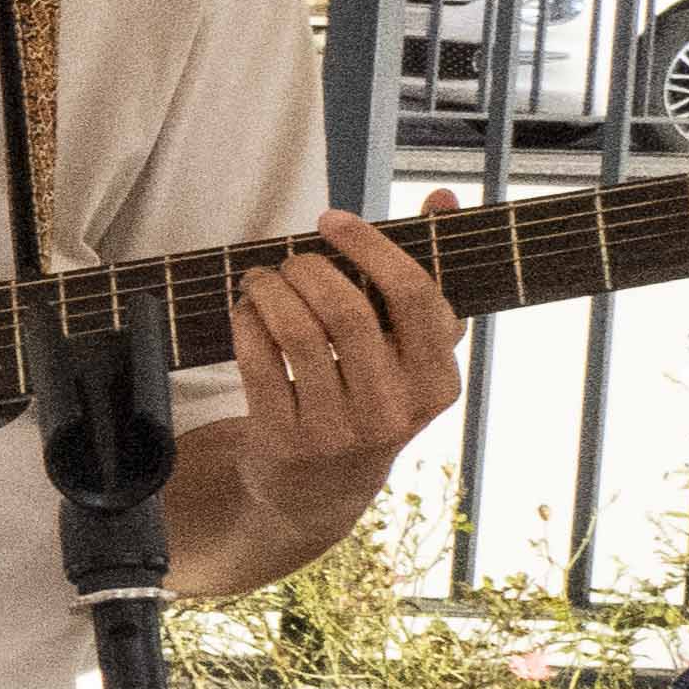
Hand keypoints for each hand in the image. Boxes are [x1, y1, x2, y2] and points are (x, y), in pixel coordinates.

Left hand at [210, 211, 461, 511]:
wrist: (321, 491)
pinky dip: (246, 321)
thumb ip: (425, 275)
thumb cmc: (369, 398)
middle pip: (349, 311)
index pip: (415, 297)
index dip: (371, 247)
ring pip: (298, 333)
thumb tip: (443, 197)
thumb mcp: (408, 353)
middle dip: (309, 268)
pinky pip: (258, 361)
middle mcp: (396, 410)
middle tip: (291, 258)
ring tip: (260, 278)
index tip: (333, 220)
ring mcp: (341, 431)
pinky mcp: (287, 440)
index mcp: (438, 383)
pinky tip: (245, 308)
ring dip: (270, 290)